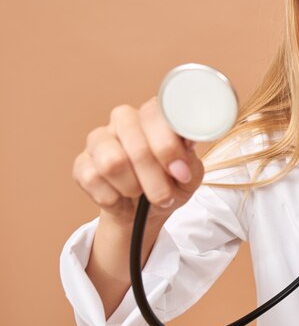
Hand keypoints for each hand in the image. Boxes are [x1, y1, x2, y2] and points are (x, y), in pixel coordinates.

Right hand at [72, 96, 204, 224]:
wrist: (146, 211)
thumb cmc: (172, 183)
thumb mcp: (190, 174)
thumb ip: (189, 160)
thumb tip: (186, 150)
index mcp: (154, 114)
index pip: (156, 116)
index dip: (168, 148)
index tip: (180, 172)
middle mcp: (125, 119)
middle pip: (137, 146)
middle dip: (154, 179)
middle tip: (164, 197)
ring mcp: (100, 139)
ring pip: (112, 163)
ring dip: (132, 188)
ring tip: (141, 194)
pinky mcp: (82, 162)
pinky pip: (92, 179)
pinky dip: (112, 197)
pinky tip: (120, 197)